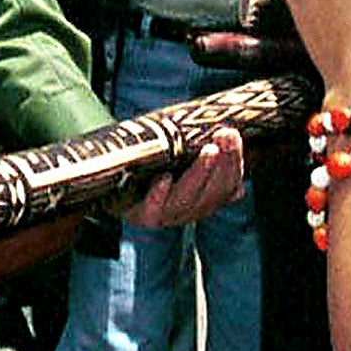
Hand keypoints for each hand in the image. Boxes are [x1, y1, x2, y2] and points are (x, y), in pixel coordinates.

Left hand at [124, 128, 245, 226]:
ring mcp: (164, 215)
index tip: (232, 134)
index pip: (227, 185)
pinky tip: (164, 178)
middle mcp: (188, 211)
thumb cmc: (151, 166)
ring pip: (188, 201)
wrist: (113, 181)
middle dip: (223, 163)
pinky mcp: (140, 216)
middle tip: (225, 136)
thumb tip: (238, 184)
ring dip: (199, 174)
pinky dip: (159, 195)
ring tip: (208, 151)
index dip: (234, 161)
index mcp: (204, 199)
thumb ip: (207, 162)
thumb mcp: (180, 159)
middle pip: (212, 193)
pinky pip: (153, 209)